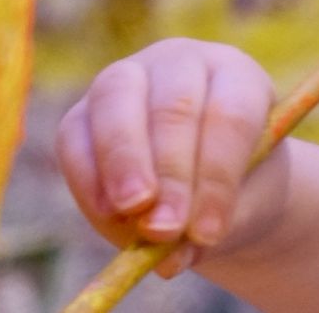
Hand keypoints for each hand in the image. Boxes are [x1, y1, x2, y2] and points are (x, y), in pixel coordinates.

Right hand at [56, 39, 286, 277]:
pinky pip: (75, 136)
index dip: (219, 173)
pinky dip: (88, 179)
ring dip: (124, 164)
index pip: (230, 114)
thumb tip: (169, 256)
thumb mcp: (243, 206)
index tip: (209, 230)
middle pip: (173, 104)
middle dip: (170, 171)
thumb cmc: (237, 189)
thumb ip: (216, 222)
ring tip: (134, 215)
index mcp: (237, 76)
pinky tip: (108, 215)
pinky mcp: (84, 111)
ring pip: (118, 103)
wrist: (205, 184)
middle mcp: (183, 63)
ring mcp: (129, 78)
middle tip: (166, 226)